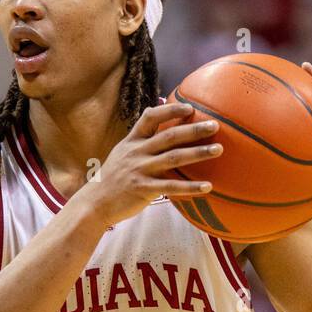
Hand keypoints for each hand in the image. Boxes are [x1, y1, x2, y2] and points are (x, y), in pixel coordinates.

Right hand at [76, 102, 221, 229]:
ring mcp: (140, 170)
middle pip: (169, 136)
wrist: (93, 204)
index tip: (190, 107)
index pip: (150, 117)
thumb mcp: (122, 155)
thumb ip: (140, 144)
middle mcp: (136, 153)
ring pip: (174, 158)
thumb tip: (163, 136)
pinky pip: (171, 187)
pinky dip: (190, 187)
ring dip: (198, 153)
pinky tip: (208, 186)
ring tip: (218, 150)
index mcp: (132, 142)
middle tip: (215, 125)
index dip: (171, 110)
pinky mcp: (143, 189)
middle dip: (193, 129)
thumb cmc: (112, 180)